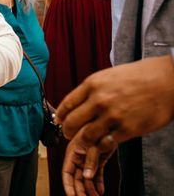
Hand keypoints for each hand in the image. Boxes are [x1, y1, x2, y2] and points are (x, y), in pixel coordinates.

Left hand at [56, 56, 173, 144]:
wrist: (165, 81)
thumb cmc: (137, 77)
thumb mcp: (108, 76)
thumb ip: (92, 90)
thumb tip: (77, 103)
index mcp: (92, 84)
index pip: (67, 104)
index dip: (60, 116)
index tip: (59, 121)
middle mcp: (99, 100)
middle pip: (72, 122)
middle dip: (67, 131)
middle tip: (68, 134)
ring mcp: (113, 116)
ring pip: (87, 136)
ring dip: (82, 142)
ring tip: (83, 143)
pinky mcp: (127, 129)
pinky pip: (105, 143)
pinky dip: (100, 146)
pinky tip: (101, 144)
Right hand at [62, 128, 116, 195]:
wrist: (111, 118)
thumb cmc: (97, 125)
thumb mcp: (91, 143)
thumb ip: (89, 159)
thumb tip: (87, 176)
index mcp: (72, 152)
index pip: (67, 172)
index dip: (68, 186)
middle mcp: (78, 156)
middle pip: (76, 177)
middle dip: (80, 190)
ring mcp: (88, 157)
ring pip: (86, 178)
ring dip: (90, 188)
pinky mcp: (98, 158)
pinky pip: (96, 174)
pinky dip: (98, 183)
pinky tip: (101, 191)